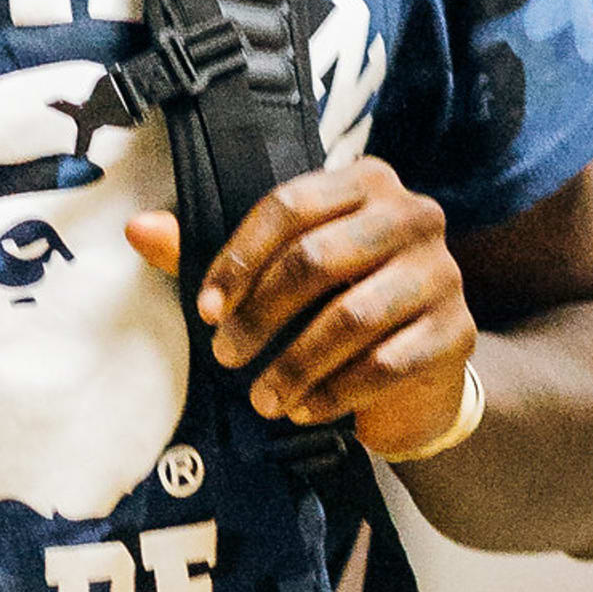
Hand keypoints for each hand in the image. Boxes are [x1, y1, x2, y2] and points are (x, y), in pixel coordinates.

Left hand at [129, 160, 473, 456]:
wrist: (418, 374)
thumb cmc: (336, 308)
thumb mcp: (279, 276)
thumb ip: (215, 253)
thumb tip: (137, 230)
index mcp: (366, 182)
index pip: (290, 206)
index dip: (238, 259)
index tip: (206, 310)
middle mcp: (414, 215)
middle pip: (317, 258)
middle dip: (260, 316)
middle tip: (225, 357)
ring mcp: (441, 273)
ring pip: (351, 318)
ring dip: (294, 365)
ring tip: (261, 398)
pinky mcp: (456, 332)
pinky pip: (384, 364)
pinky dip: (334, 393)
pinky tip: (304, 409)